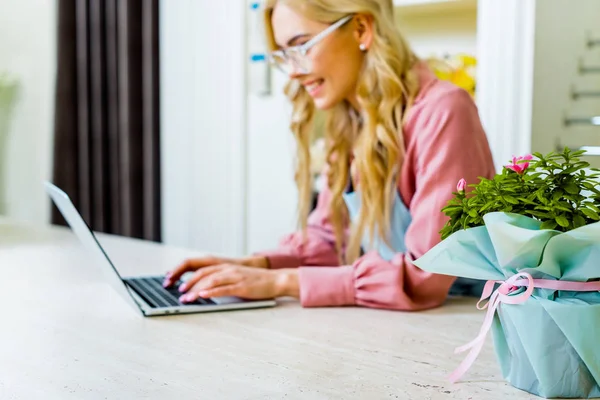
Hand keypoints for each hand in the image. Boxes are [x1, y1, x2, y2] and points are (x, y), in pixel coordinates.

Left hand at [177, 265, 297, 301]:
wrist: (276, 280)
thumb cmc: (257, 281)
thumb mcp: (237, 278)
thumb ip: (223, 281)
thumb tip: (206, 290)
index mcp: (226, 267)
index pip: (203, 270)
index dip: (189, 276)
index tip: (179, 285)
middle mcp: (229, 269)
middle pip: (204, 274)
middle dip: (189, 283)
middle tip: (180, 292)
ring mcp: (235, 277)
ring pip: (211, 281)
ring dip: (197, 290)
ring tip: (187, 298)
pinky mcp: (242, 286)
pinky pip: (224, 288)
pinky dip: (212, 292)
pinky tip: (203, 296)